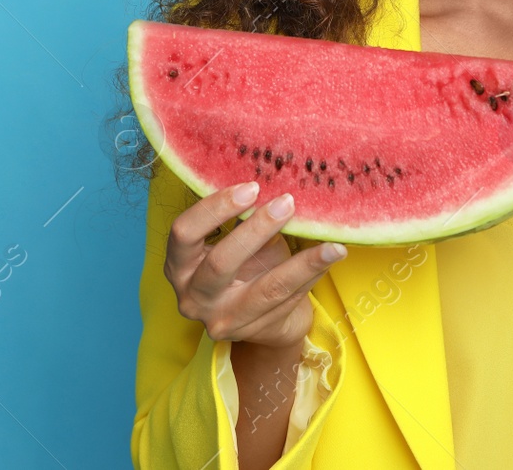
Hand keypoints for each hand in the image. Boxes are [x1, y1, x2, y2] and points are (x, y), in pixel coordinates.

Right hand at [164, 180, 345, 349]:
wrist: (261, 320)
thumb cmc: (245, 267)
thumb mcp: (237, 241)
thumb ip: (244, 218)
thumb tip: (275, 179)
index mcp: (180, 264)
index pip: (184, 233)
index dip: (215, 208)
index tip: (251, 187)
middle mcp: (194, 296)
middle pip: (222, 263)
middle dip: (257, 229)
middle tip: (287, 202)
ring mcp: (223, 320)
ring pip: (267, 289)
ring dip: (302, 262)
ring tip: (332, 245)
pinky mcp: (255, 332)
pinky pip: (289, 300)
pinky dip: (312, 275)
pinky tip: (331, 256)